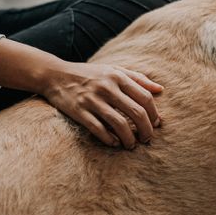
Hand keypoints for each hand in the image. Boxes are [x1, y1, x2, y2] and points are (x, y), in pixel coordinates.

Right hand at [43, 62, 161, 148]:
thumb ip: (137, 78)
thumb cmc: (89, 74)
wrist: (55, 75)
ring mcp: (92, 100)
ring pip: (120, 124)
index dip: (154, 114)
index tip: (155, 124)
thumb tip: (160, 89)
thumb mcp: (113, 70)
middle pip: (136, 112)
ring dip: (129, 139)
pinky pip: (99, 130)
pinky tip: (114, 143)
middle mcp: (106, 87)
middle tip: (147, 139)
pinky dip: (110, 139)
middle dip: (146, 130)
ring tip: (131, 145)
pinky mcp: (79, 111)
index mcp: (117, 76)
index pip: (145, 97)